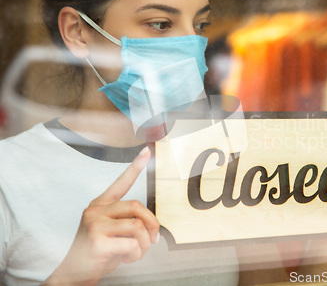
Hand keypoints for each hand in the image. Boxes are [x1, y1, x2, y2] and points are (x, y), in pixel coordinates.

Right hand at [43, 147, 159, 285]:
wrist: (74, 274)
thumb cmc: (97, 253)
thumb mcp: (112, 233)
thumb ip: (128, 223)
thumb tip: (153, 227)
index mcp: (100, 205)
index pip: (120, 183)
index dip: (135, 167)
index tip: (146, 152)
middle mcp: (95, 211)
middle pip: (137, 206)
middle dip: (152, 224)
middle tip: (153, 239)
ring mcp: (95, 224)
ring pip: (137, 226)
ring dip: (144, 244)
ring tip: (135, 253)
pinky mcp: (97, 241)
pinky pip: (132, 243)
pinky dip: (136, 254)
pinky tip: (126, 258)